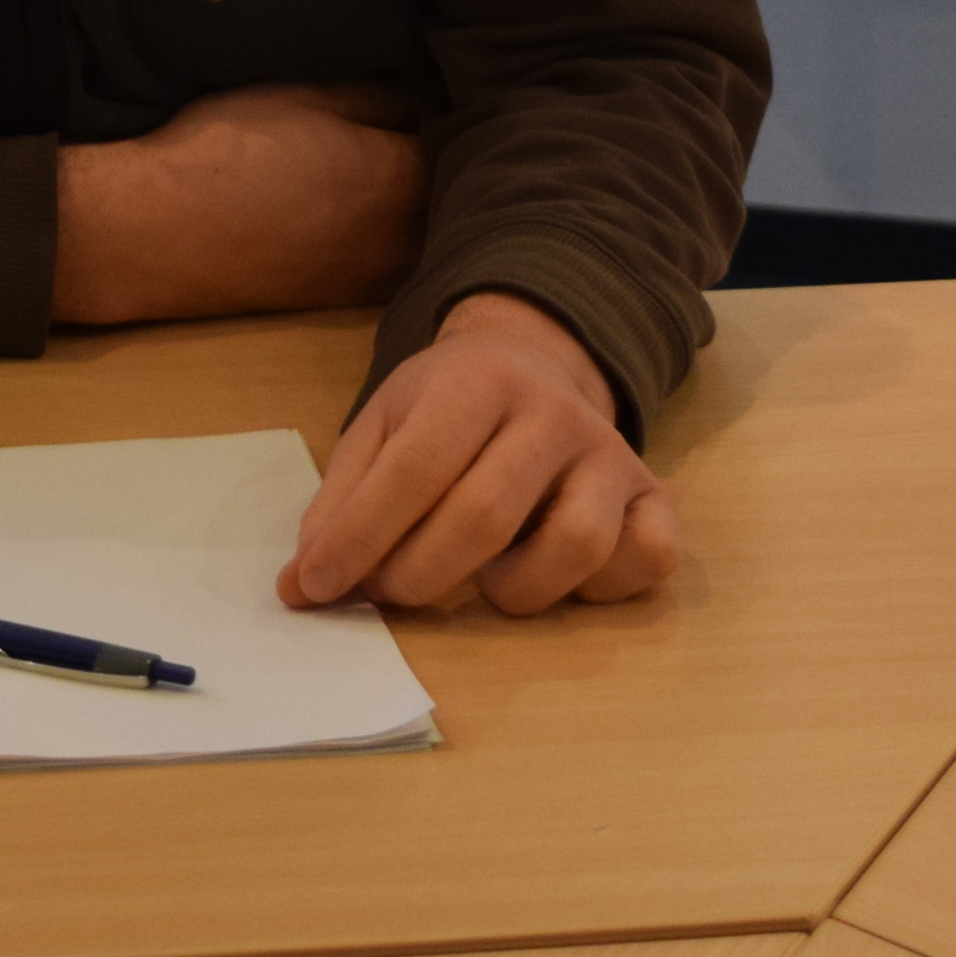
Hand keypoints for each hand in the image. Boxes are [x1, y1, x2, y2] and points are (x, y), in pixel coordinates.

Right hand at [51, 82, 424, 327]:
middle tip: (431, 135)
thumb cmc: (226, 150)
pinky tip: (363, 221)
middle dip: (451, 170)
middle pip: (450, 202)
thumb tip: (426, 91)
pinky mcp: (335, 301)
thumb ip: (378, 94)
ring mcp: (368, 277)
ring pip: (424, 242)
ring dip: (424, 215)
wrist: (155, 234)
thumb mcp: (305, 95)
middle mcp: (399, 237)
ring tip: (399, 178)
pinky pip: (391, 270)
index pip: (459, 144)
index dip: (455, 118)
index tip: (447, 99)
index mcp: (398, 177)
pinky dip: (393, 245)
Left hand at [281, 292, 680, 615]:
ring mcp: (612, 455)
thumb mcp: (382, 429)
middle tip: (386, 593)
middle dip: (418, 575)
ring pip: (575, 545)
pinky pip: (647, 559)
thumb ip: (341, 504)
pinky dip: (600, 590)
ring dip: (512, 590)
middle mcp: (554, 411)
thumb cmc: (444, 410)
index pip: (415, 468)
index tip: (316, 587)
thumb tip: (302, 589)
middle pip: (486, 514)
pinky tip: (554, 579)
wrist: (532, 363)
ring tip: (480, 580)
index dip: (359, 538)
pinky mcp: (653, 495)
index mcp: (477, 380)